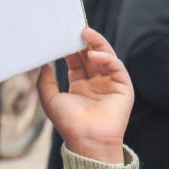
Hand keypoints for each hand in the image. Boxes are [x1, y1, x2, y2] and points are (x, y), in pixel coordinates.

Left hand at [37, 28, 133, 163]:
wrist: (87, 140)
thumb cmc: (69, 123)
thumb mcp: (50, 99)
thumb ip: (45, 81)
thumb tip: (44, 63)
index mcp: (80, 84)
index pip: (77, 60)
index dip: (71, 47)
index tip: (63, 35)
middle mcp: (96, 82)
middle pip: (91, 55)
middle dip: (84, 42)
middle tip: (75, 28)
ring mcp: (110, 83)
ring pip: (105, 57)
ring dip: (96, 44)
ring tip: (86, 33)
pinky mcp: (123, 87)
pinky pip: (116, 67)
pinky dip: (106, 58)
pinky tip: (95, 55)